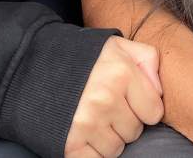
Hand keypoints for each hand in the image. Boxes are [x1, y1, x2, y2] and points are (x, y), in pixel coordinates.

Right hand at [65, 36, 163, 157]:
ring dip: (108, 137)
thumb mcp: (117, 45)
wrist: (32, 67)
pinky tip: (85, 134)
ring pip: (116, 148)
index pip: (154, 112)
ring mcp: (87, 123)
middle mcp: (106, 99)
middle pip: (135, 132)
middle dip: (124, 121)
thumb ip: (147, 59)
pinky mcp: (70, 143)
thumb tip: (160, 91)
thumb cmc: (81, 58)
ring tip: (93, 117)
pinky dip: (92, 152)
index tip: (128, 100)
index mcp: (121, 73)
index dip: (143, 107)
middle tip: (106, 106)